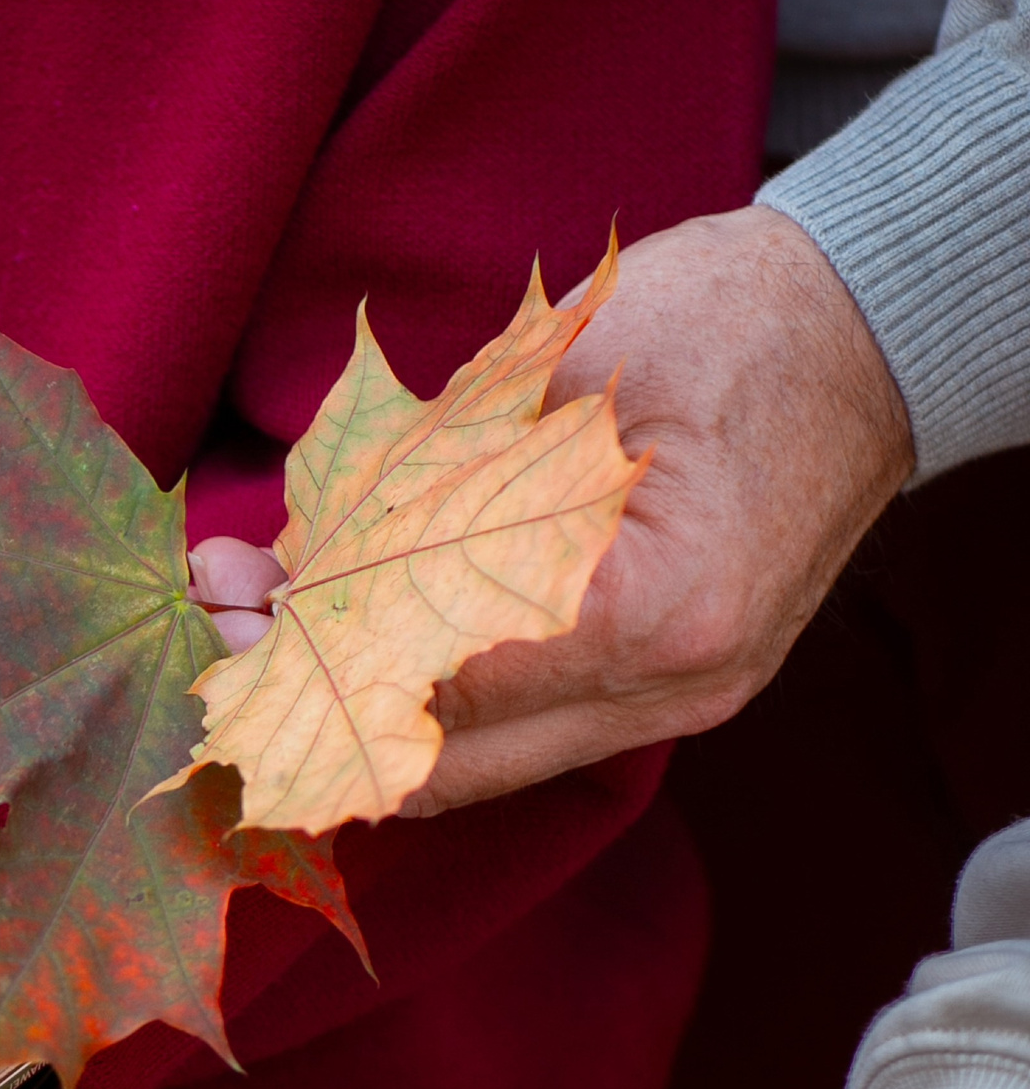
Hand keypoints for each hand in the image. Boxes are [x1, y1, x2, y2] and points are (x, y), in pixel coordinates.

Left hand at [188, 211, 912, 813]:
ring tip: (258, 638)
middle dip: (305, 708)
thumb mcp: (553, 378)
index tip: (221, 606)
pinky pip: (504, 735)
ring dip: (349, 714)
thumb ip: (422, 488)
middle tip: (214, 640)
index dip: (310, 648)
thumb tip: (282, 567)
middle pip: (436, 764)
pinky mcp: (658, 699)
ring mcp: (672, 710)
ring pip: (462, 769)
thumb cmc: (726, 318)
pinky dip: (416, 700)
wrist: (874, 327)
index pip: (437, 679)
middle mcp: (666, 692)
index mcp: (652, 610)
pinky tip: (345, 643)